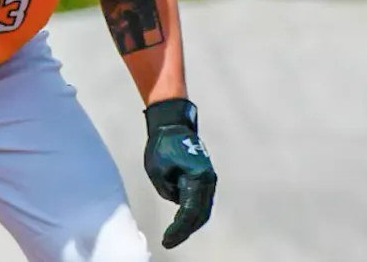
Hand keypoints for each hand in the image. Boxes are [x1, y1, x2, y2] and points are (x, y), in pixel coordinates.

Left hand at [143, 98, 216, 248]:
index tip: (167, 241)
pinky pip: (201, 201)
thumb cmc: (162, 144)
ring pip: (202, 209)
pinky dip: (192, 213)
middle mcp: (208, 180)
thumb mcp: (157, 171)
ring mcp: (209, 179)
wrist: (173, 124)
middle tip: (170, 241)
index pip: (189, 213)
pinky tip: (181, 221)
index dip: (179, 230)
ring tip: (174, 235)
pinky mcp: (205, 178)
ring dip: (190, 223)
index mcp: (198, 178)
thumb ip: (168, 191)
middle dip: (185, 230)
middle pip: (200, 215)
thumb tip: (177, 201)